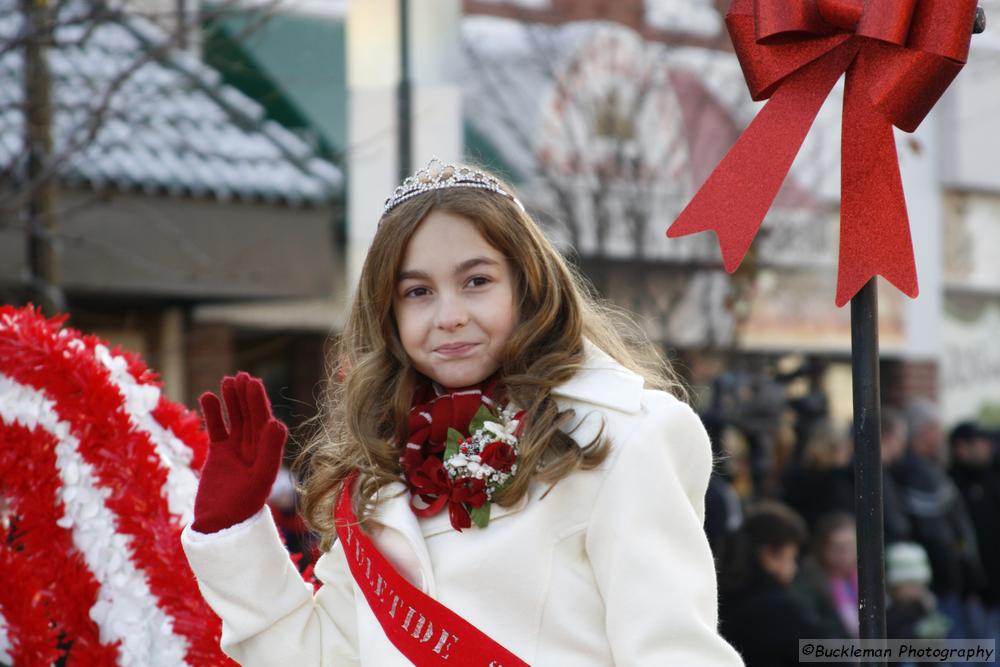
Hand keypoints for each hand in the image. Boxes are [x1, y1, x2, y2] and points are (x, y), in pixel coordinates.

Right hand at [191, 372, 288, 533]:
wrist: (219, 525)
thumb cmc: (242, 506)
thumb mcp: (259, 478)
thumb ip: (269, 451)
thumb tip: (277, 422)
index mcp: (267, 454)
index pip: (263, 422)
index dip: (259, 402)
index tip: (254, 383)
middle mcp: (254, 450)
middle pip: (250, 417)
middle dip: (246, 397)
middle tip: (242, 376)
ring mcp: (236, 451)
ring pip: (234, 420)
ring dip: (231, 401)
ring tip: (227, 380)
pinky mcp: (218, 455)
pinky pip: (216, 429)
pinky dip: (212, 414)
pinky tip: (207, 396)